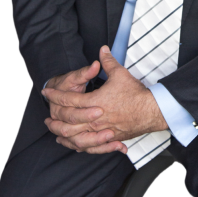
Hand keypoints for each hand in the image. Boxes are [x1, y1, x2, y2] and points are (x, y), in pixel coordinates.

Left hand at [42, 46, 167, 154]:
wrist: (151, 111)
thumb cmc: (136, 94)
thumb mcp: (120, 74)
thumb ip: (108, 62)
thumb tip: (102, 50)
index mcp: (94, 102)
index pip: (69, 99)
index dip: (56, 95)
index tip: (47, 92)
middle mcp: (95, 119)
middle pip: (67, 121)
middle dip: (54, 119)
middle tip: (46, 117)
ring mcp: (101, 131)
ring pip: (75, 137)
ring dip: (62, 135)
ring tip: (55, 132)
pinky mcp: (109, 139)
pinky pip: (89, 147)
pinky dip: (78, 146)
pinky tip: (73, 145)